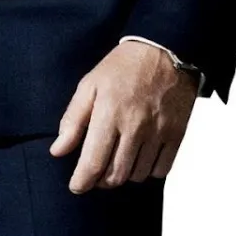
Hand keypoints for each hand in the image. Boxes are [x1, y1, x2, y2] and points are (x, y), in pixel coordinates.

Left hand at [49, 41, 198, 192]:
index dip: (82, 181)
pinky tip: (140, 157)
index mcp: (110, 112)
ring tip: (117, 160)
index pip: (93, 162)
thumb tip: (58, 150)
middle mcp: (135, 126)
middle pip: (115, 175)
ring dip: (124, 174)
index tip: (76, 186)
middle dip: (101, 180)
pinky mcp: (177, 134)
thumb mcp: (90, 84)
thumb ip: (73, 119)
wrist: (164, 50)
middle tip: (95, 171)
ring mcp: (158, 132)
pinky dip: (148, 170)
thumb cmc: (123, 66)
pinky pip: (161, 170)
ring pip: (137, 175)